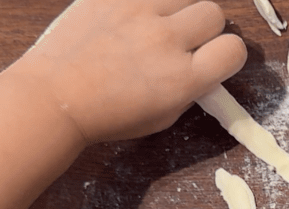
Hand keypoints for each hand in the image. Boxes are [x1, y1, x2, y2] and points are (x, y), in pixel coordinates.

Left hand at [12, 0, 246, 143]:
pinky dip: (148, 4)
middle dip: (206, 27)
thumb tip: (204, 69)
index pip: (233, 49)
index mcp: (183, 79)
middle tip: (186, 39)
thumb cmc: (107, 115)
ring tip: (157, 25)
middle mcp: (167, 41)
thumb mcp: (162, 117)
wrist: (55, 98)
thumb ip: (189, 90)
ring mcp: (138, 12)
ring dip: (178, 9)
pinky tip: (136, 18)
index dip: (229, 54)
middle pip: (214, 13)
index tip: (216, 58)